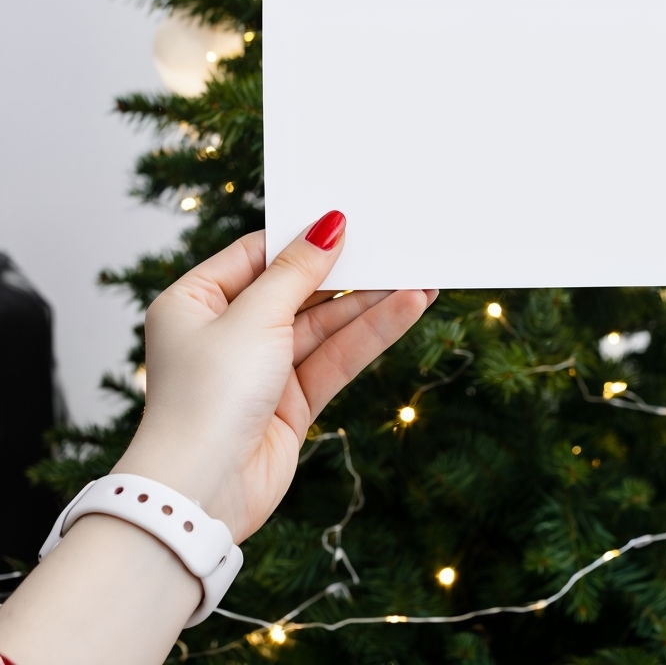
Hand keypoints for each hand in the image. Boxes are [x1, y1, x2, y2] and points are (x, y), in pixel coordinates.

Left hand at [114, 211, 435, 542]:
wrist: (201, 494)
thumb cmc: (207, 399)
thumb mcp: (253, 318)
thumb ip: (297, 272)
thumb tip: (327, 226)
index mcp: (196, 301)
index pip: (257, 255)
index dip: (303, 239)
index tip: (348, 219)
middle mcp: (228, 332)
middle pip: (298, 289)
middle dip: (347, 272)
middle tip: (394, 246)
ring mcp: (262, 367)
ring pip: (325, 325)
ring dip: (370, 303)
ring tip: (420, 278)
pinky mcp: (292, 400)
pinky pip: (336, 357)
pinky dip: (371, 334)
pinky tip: (407, 309)